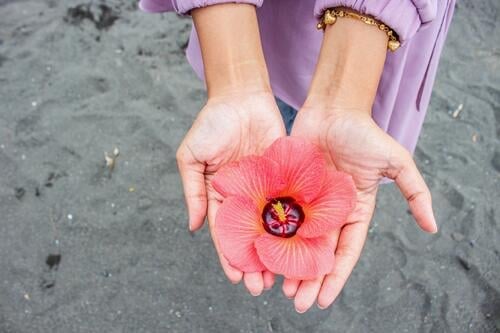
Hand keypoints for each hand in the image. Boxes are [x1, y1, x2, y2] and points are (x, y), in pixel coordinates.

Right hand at [176, 91, 285, 295]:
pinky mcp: (286, 177)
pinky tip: (300, 245)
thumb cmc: (212, 123)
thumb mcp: (191, 157)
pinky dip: (294, 225)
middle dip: (255, 262)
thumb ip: (193, 191)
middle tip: (261, 287)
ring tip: (282, 276)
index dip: (230, 256)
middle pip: (251, 237)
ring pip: (272, 227)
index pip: (226, 234)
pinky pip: (290, 204)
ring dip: (275, 252)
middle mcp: (246, 198)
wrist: (241, 96)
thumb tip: (194, 227)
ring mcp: (267, 189)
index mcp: (222, 196)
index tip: (237, 277)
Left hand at [283, 107, 436, 311]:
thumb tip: (433, 227)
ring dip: (288, 266)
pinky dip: (271, 238)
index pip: (345, 251)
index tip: (323, 299)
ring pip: (295, 241)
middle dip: (309, 279)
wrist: (331, 108)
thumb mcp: (396, 161)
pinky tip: (262, 256)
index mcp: (354, 212)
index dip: (335, 277)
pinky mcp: (286, 190)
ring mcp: (306, 203)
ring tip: (279, 288)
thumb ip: (415, 192)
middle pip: (318, 253)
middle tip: (297, 302)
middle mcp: (329, 212)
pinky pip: (278, 218)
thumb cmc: (363, 133)